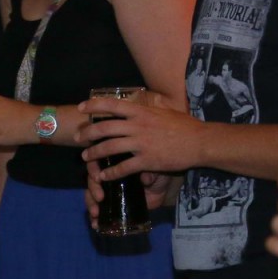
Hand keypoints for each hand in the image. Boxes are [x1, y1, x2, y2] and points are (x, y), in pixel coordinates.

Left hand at [77, 98, 203, 178]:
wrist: (199, 142)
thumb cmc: (185, 126)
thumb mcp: (166, 110)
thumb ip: (153, 108)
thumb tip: (149, 101)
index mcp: (142, 111)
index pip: (112, 105)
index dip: (93, 105)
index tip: (81, 107)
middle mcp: (138, 125)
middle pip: (104, 127)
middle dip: (87, 132)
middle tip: (78, 137)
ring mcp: (141, 144)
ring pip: (109, 148)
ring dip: (94, 153)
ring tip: (86, 157)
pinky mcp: (147, 161)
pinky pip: (123, 168)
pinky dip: (110, 173)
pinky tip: (104, 176)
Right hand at [84, 160, 173, 229]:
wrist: (164, 189)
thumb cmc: (159, 172)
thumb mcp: (156, 169)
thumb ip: (150, 172)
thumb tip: (145, 179)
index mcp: (116, 162)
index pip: (98, 161)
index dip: (94, 168)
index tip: (98, 177)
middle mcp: (109, 174)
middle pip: (92, 179)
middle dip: (93, 188)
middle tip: (100, 197)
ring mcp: (110, 190)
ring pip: (91, 194)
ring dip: (90, 203)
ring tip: (96, 213)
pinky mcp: (113, 204)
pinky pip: (100, 210)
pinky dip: (95, 217)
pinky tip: (96, 224)